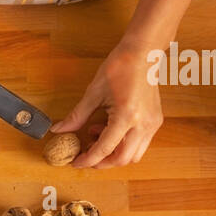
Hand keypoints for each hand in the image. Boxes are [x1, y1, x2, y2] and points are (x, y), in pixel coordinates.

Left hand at [50, 40, 162, 167]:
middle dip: (102, 162)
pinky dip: (124, 144)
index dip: (88, 159)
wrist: (143, 53)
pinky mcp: (155, 122)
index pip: (105, 149)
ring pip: (133, 155)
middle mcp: (143, 124)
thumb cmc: (120, 67)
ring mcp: (152, 124)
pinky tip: (110, 129)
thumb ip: (77, 116)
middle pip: (122, 159)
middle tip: (85, 155)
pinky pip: (140, 144)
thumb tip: (60, 129)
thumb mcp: (94, 92)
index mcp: (126, 116)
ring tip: (97, 137)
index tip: (76, 162)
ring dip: (114, 153)